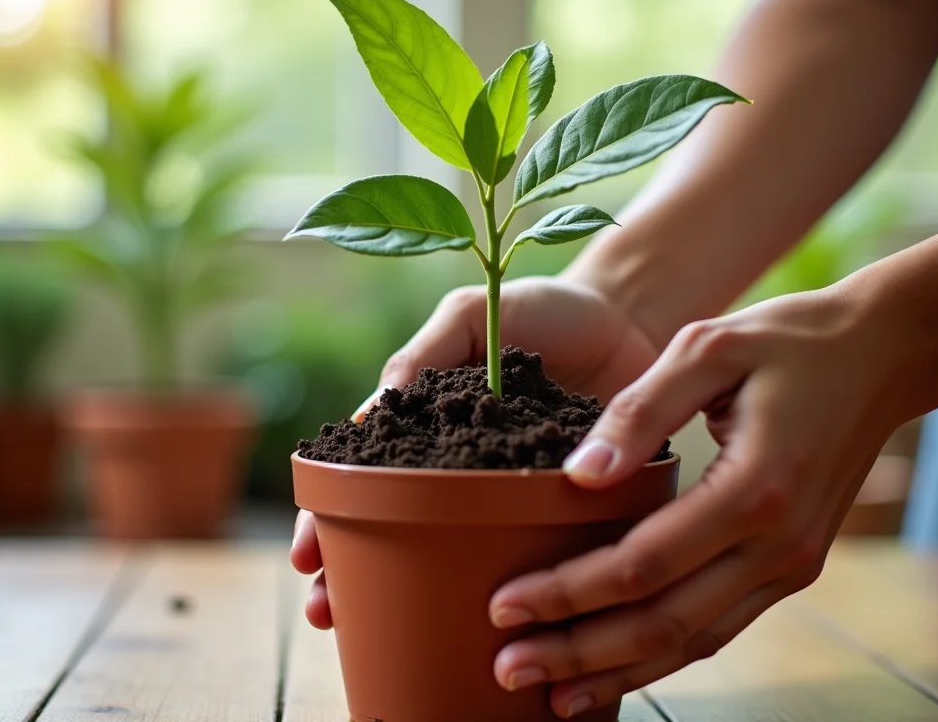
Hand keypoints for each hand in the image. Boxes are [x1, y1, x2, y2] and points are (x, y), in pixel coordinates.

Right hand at [292, 275, 662, 629]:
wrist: (631, 315)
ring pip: (451, 556)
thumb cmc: (543, 309)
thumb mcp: (474, 315)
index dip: (327, 516)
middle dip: (351, 574)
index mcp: (427, 425)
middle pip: (390, 530)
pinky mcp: (563, 511)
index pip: (363, 477)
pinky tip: (492, 622)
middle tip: (324, 613)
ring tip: (377, 628)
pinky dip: (507, 588)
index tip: (307, 558)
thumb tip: (378, 403)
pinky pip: (528, 554)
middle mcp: (459, 471)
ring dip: (412, 595)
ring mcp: (507, 497)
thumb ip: (428, 350)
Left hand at [487, 286, 933, 717]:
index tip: (503, 606)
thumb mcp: (707, 348)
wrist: (884, 355)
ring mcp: (792, 564)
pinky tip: (616, 665)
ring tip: (553, 694)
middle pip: (664, 623)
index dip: (568, 594)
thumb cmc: (788, 341)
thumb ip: (640, 411)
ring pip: (695, 642)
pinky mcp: (793, 567)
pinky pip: (719, 627)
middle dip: (579, 653)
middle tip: (509, 669)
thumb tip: (578, 476)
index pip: (642, 564)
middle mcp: (779, 545)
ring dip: (619, 670)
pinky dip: (664, 654)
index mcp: (755, 490)